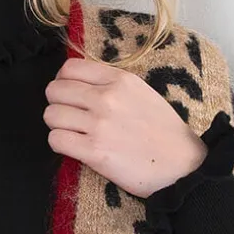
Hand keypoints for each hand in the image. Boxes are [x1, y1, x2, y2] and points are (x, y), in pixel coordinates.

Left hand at [44, 56, 206, 198]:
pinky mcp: (94, 151)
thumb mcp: (141, 93)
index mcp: (119, 80)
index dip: (62, 82)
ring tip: (73, 134)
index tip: (69, 95)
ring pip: (51, 115)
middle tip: (70, 117)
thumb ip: (111, 85)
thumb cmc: (163, 131)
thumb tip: (79, 84)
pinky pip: (55, 140)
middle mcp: (106, 98)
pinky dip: (60, 144)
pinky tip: (74, 148)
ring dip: (57, 126)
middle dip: (57, 104)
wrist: (182, 165)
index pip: (68, 68)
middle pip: (54, 91)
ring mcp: (99, 125)